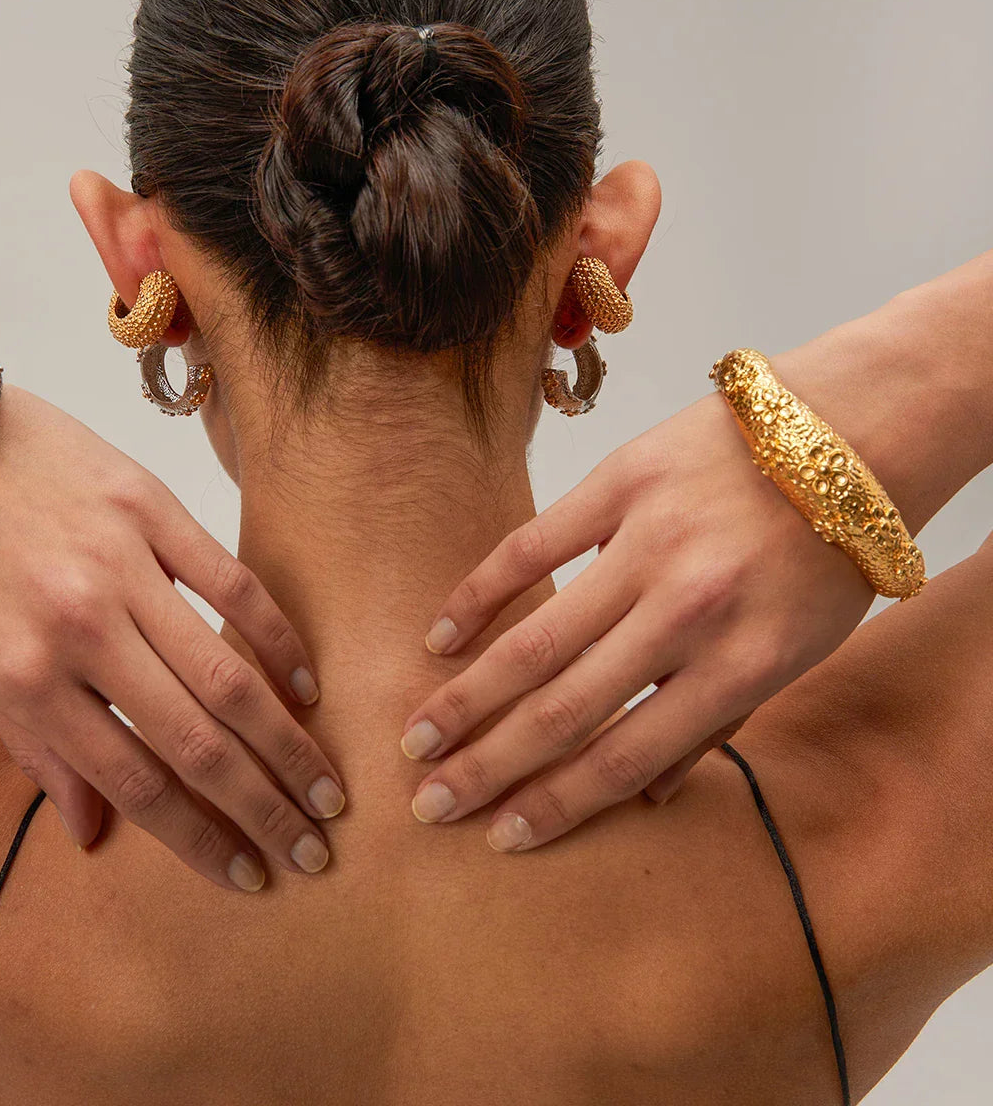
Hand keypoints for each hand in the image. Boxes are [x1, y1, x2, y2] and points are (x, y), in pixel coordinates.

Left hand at [0, 369, 344, 891]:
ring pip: (225, 673)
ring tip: (327, 786)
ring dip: (286, 741)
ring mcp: (122, 567)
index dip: (200, 840)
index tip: (249, 873)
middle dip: (264, 806)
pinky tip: (307, 685)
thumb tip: (92, 832)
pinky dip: (276, 639)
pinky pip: (232, 584)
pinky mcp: (152, 510)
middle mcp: (79, 632)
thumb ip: (36, 750)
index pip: (134, 783)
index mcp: (25, 681)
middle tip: (316, 846)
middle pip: (195, 740)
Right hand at [400, 388, 874, 850]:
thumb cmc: (823, 557)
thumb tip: (641, 796)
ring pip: (537, 639)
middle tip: (430, 803)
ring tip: (418, 737)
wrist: (853, 435)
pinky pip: (531, 548)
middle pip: (567, 709)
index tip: (500, 836)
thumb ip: (717, 726)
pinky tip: (440, 639)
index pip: (627, 757)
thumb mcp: (795, 655)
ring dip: (468, 698)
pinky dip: (479, 597)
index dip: (555, 805)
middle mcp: (690, 613)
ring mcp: (649, 545)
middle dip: (490, 766)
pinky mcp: (619, 484)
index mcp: (743, 666)